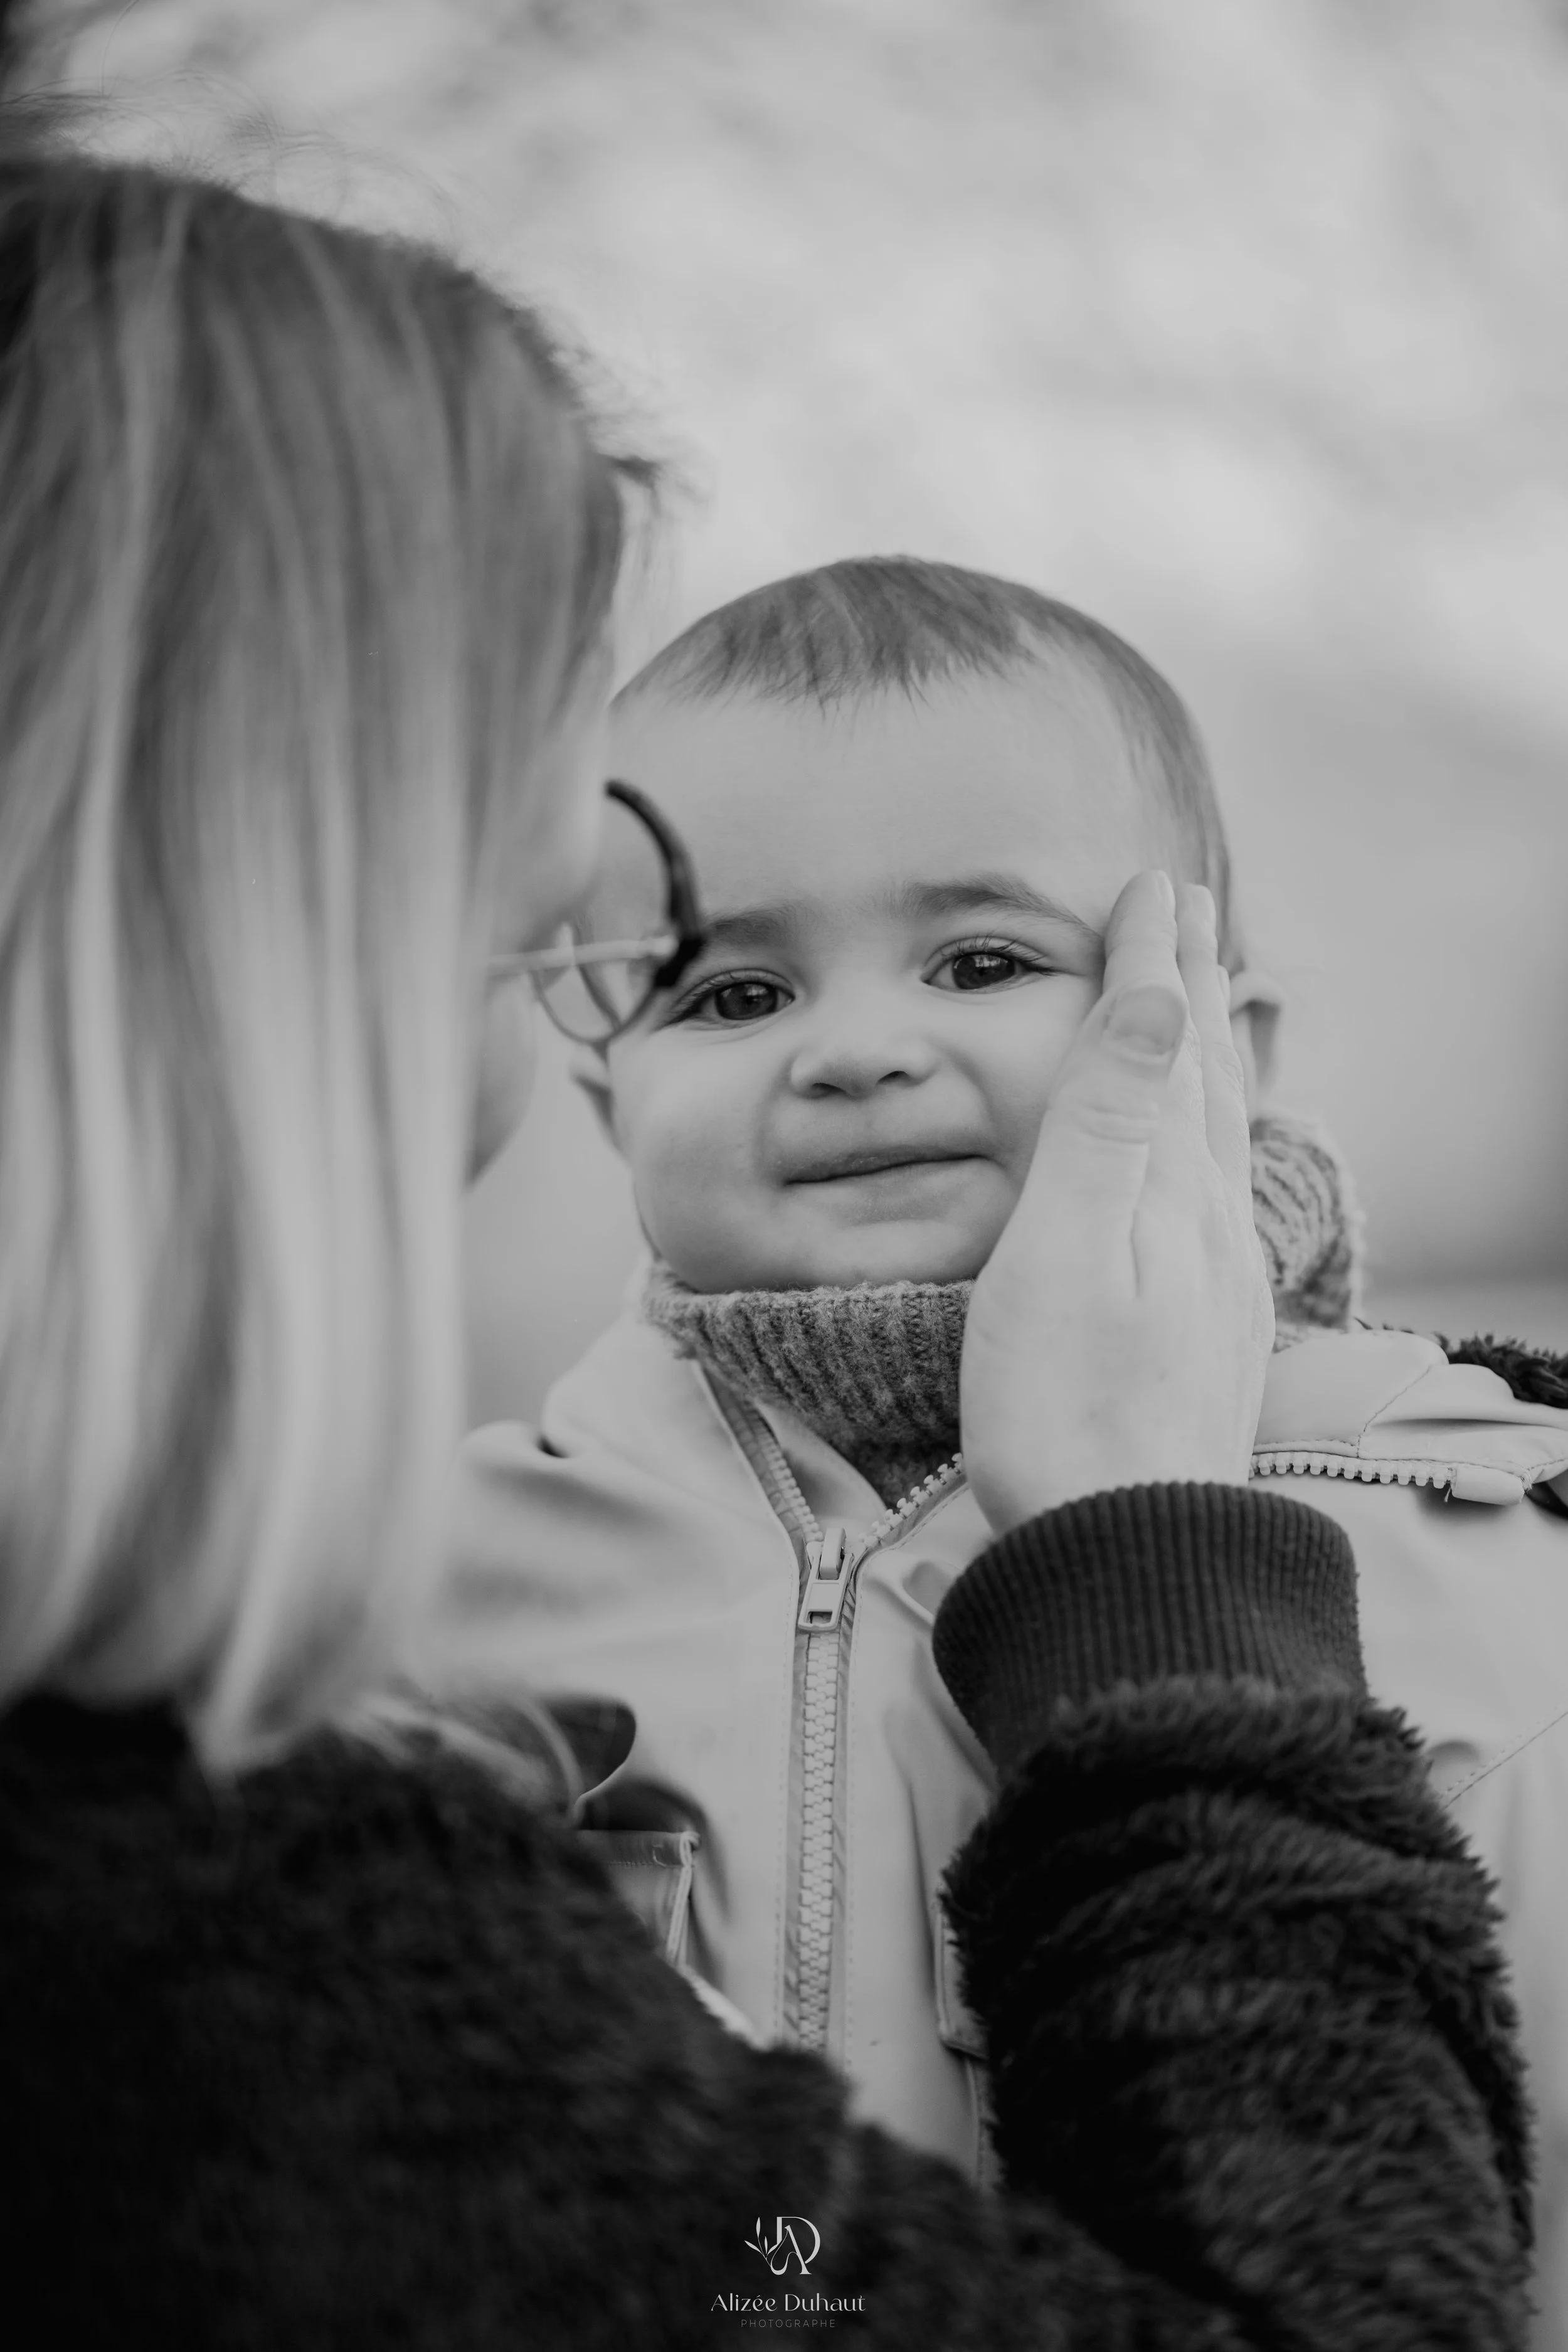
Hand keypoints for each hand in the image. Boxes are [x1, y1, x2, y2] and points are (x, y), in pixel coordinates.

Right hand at [960, 872, 1273, 1536]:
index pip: (1162, 1046)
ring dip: (1209, 1059)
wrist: (1122, 1551)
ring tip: (1206, 1009)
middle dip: (1190, 989)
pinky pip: (1215, 1196)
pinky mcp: (1202, 1334)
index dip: (1152, 963)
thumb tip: (1163, 997)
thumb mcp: (1069, 1251)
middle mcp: (1207, 1227)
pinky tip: (1204, 1164)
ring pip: (1219, 1138)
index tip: (1150, 884)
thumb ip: (1111, 1123)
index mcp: (1170, 1193)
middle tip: (1188, 912)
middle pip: (1204, 1081)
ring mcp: (1212, 1284)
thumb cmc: (1066, 1409)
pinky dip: (1210, 1141)